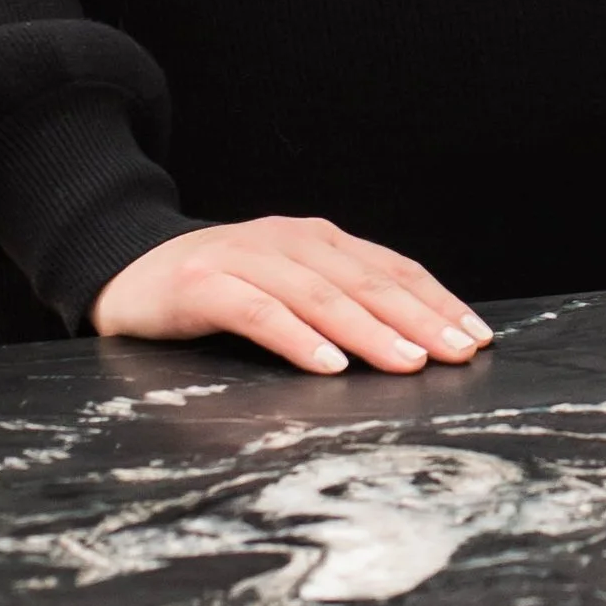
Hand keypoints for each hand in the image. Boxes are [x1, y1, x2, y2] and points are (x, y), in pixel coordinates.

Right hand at [91, 217, 492, 375]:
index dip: (436, 300)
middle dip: (419, 318)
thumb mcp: (285, 289)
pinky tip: (328, 364)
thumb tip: (411, 341)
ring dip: (369, 330)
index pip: (390, 269)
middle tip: (459, 352)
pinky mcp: (204, 285)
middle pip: (365, 281)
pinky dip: (297, 338)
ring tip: (408, 361)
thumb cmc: (217, 290)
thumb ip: (336, 303)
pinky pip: (259, 312)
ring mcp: (245, 258)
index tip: (476, 335)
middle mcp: (288, 241)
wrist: (129, 271)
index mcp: (317, 241)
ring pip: (320, 295)